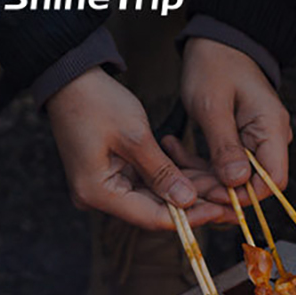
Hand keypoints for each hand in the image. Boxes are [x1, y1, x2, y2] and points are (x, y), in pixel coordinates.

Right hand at [46, 68, 226, 229]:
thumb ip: (162, 172)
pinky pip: (146, 183)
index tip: (219, 211)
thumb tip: (188, 203)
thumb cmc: (95, 99)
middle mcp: (98, 198)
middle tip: (228, 204)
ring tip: (220, 189)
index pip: (151, 217)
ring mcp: (103, 188)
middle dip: (192, 205)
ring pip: (153, 197)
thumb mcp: (135, 135)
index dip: (188, 218)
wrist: (68, 77)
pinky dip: (170, 178)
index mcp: (98, 193)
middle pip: (154, 210)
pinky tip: (199, 175)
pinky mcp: (111, 175)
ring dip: (185, 192)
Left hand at [179, 37, 291, 192]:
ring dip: (203, 178)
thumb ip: (225, 145)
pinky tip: (175, 150)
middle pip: (252, 184)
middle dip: (217, 189)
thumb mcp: (212, 104)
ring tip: (172, 163)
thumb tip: (237, 183)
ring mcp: (255, 142)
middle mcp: (270, 139)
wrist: (216, 41)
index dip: (246, 195)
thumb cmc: (215, 64)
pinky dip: (200, 164)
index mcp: (272, 129)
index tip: (214, 194)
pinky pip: (223, 166)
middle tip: (183, 182)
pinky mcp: (240, 142)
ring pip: (233, 178)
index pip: (273, 181)